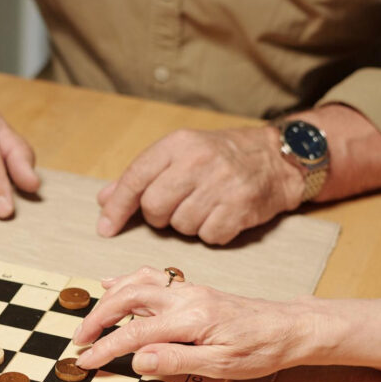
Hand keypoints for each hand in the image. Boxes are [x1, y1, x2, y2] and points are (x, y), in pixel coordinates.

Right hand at [73, 266, 318, 377]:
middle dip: (98, 318)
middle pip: (127, 299)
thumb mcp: (222, 366)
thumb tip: (138, 360)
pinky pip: (152, 278)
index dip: (105, 348)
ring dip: (108, 298)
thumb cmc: (261, 350)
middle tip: (79, 339)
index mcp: (191, 319)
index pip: (135, 334)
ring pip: (137, 282)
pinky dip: (127, 280)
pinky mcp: (192, 290)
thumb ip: (177, 361)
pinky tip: (112, 284)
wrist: (289, 328)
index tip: (85, 361)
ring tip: (90, 317)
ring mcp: (189, 290)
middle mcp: (186, 298)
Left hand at [95, 126, 303, 244]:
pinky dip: (211, 232)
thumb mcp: (179, 154)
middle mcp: (198, 161)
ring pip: (180, 226)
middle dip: (158, 217)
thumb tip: (104, 200)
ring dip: (186, 224)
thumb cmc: (220, 157)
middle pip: (154, 208)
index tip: (105, 228)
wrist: (276, 158)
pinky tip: (221, 215)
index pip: (135, 179)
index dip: (117, 207)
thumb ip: (141, 176)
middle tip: (175, 207)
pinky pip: (207, 237)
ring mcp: (221, 185)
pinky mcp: (240, 208)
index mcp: (178, 144)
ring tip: (203, 206)